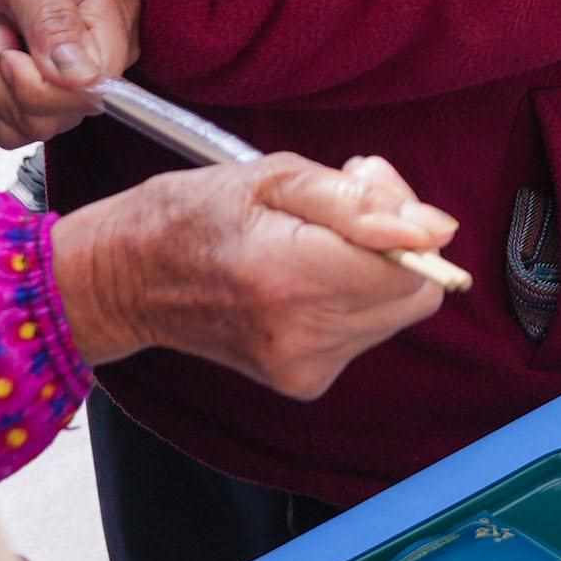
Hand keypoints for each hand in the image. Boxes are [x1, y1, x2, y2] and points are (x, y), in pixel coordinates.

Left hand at [0, 0, 136, 148]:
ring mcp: (67, 83)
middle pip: (60, 117)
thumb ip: (53, 22)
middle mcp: (98, 58)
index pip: (94, 89)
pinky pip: (4, 131)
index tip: (9, 52)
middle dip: (5, 85)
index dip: (41, 85)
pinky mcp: (36, 98)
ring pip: (28, 129)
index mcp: (113, 21)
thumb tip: (82, 77)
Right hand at [56, 150, 459, 394]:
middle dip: (394, 247)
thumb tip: (435, 229)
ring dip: (371, 273)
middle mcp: (302, 337)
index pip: (412, 270)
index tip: (366, 189)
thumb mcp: (271, 176)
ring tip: (312, 242)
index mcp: (291, 279)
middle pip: (413, 295)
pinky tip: (302, 277)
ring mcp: (303, 370)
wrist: (125, 281)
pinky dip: (349, 301)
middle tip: (338, 209)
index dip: (406, 225)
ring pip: (394, 314)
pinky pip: (363, 333)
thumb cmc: (191, 214)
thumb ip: (361, 202)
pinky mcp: (303, 384)